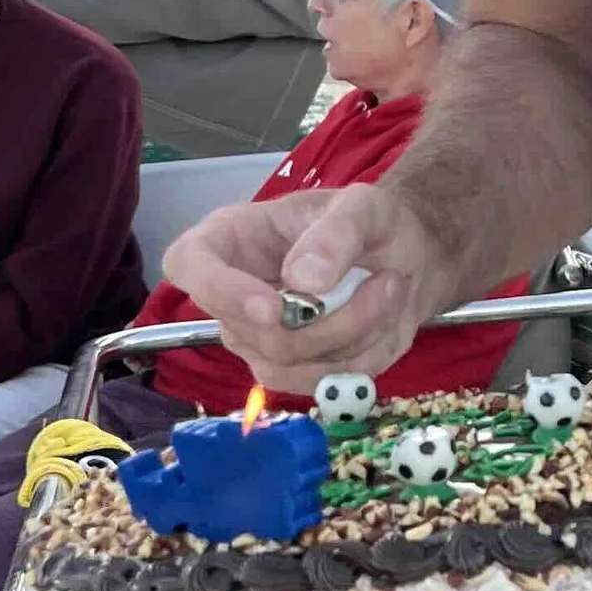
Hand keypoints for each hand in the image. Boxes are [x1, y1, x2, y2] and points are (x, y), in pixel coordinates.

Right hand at [161, 184, 459, 387]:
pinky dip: (359, 357)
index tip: (273, 308)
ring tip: (389, 290)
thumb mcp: (365, 207)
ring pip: (285, 364)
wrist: (404, 259)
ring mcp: (255, 337)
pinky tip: (380, 321)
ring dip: (352, 335)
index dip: (219, 291)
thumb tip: (301, 280)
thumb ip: (336, 234)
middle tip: (386, 281)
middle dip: (330, 319)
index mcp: (232, 237)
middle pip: (252, 332)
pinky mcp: (288, 368)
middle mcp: (232, 293)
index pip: (187, 263)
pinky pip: (314, 382)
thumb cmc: (372, 223)